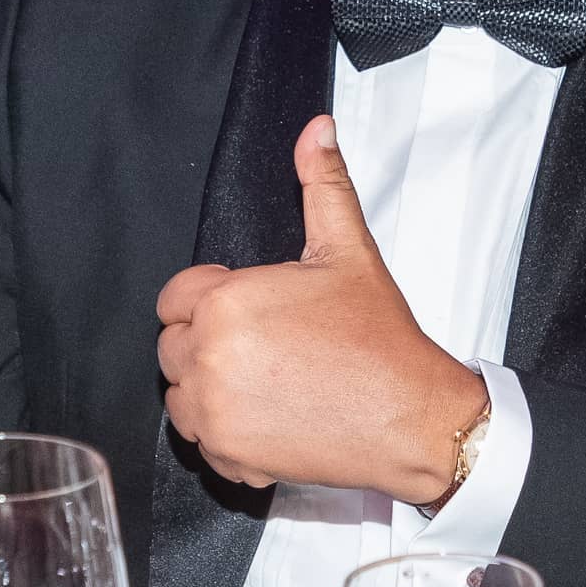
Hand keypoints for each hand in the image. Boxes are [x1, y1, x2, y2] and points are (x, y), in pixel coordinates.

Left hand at [155, 116, 486, 505]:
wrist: (411, 416)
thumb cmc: (379, 339)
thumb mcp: (349, 250)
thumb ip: (323, 184)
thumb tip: (317, 131)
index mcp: (226, 303)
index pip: (174, 298)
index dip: (212, 300)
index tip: (252, 312)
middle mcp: (209, 358)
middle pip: (173, 347)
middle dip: (210, 344)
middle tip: (268, 348)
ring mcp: (214, 413)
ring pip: (181, 396)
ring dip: (211, 390)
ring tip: (268, 382)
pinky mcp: (228, 455)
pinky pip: (201, 441)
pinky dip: (227, 434)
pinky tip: (272, 417)